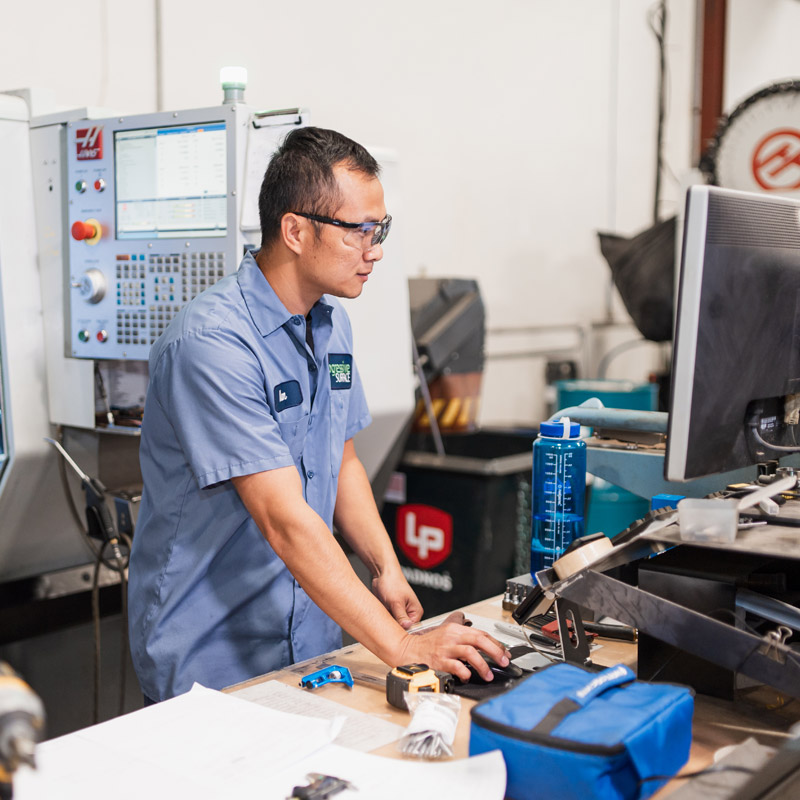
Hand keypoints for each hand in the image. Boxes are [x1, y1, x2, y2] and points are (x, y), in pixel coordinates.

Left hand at [372, 568, 422, 629]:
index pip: (411, 629)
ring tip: (383, 617)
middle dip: (394, 627)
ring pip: (394, 625)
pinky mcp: (391, 611)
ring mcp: (400, 613)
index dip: (402, 632)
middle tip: (386, 625)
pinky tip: (380, 616)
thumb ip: (401, 616)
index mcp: (416, 611)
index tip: (393, 634)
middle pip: (402, 628)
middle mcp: (409, 613)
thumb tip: (407, 627)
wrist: (382, 573)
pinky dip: (384, 619)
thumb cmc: (392, 583)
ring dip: (388, 623)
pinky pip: (388, 620)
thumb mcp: (396, 602)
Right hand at [395, 612, 510, 682]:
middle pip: (479, 640)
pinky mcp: (439, 661)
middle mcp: (451, 637)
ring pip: (470, 652)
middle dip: (495, 652)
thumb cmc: (427, 646)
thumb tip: (485, 648)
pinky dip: (465, 672)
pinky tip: (468, 677)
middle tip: (503, 662)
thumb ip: (463, 639)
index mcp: (455, 630)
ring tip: (488, 675)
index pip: (481, 634)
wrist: (407, 650)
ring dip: (483, 665)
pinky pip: (456, 666)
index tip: (505, 653)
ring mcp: (445, 649)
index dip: (496, 644)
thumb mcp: (446, 636)